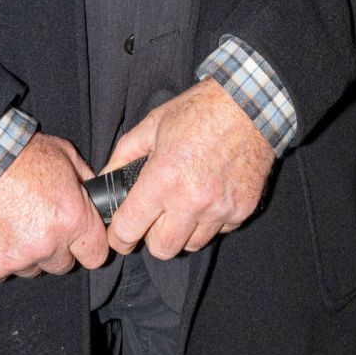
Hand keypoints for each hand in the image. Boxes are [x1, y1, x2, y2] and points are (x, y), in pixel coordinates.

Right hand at [0, 133, 108, 281]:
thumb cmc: (16, 153)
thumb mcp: (64, 155)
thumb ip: (84, 182)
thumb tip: (95, 196)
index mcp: (72, 218)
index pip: (95, 255)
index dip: (87, 245)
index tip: (80, 240)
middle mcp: (48, 244)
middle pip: (63, 265)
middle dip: (55, 248)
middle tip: (38, 222)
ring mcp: (18, 258)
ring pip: (32, 269)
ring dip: (26, 253)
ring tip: (12, 222)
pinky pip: (3, 270)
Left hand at [104, 81, 275, 258]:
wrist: (250, 104)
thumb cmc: (200, 110)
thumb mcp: (153, 124)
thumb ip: (123, 156)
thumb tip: (105, 180)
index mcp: (163, 179)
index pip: (129, 230)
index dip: (119, 236)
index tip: (121, 234)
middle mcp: (191, 200)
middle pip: (161, 249)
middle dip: (152, 237)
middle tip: (155, 217)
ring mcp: (220, 208)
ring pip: (192, 245)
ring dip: (183, 231)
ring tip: (185, 204)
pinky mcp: (242, 210)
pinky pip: (219, 232)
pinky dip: (211, 221)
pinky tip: (210, 196)